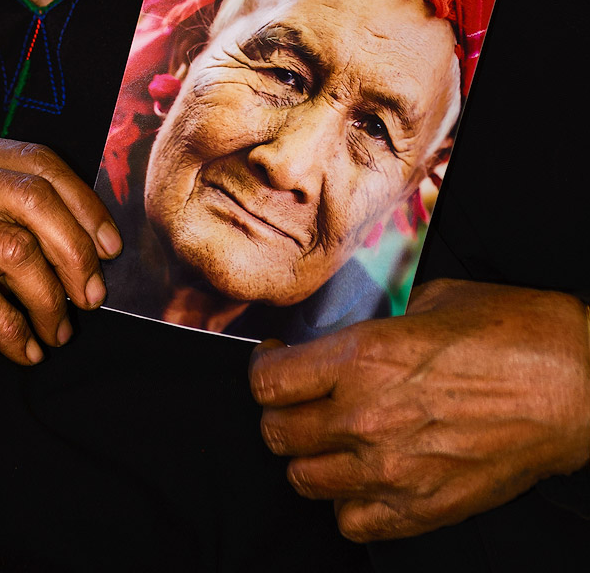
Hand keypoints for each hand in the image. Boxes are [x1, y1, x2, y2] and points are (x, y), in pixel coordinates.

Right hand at [0, 128, 121, 381]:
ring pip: (13, 251)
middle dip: (75, 252)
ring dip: (48, 301)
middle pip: (32, 199)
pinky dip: (13, 330)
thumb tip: (101, 243)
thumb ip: (21, 214)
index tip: (111, 249)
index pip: (39, 161)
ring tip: (57, 330)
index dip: (85, 205)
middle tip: (91, 296)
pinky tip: (24, 348)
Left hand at [249, 279, 589, 541]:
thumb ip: (377, 328)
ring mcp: (392, 470)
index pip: (267, 381)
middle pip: (276, 433)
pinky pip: (352, 522)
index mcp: (362, 357)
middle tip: (298, 400)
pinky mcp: (422, 508)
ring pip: (305, 480)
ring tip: (329, 438)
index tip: (274, 362)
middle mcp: (365, 416)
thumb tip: (350, 340)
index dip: (264, 369)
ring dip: (310, 457)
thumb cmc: (513, 332)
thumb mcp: (432, 301)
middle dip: (280, 413)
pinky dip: (349, 502)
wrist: (576, 384)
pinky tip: (365, 476)